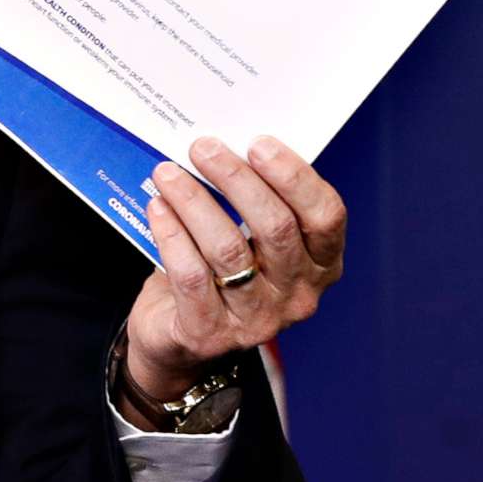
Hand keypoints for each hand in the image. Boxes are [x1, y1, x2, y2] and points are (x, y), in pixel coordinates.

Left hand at [124, 135, 344, 406]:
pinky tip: (157, 208)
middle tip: (202, 148)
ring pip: (229, 250)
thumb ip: (252, 202)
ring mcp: (256, 319)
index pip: (326, 217)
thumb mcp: (249, 240)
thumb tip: (225, 144)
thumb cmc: (218, 273)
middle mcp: (297, 295)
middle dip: (237, 181)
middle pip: (277, 228)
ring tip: (167, 172)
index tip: (258, 143)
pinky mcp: (209, 332)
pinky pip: (190, 275)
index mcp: (321, 265)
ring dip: (194, 202)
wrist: (176, 338)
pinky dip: (171, 235)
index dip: (295, 177)